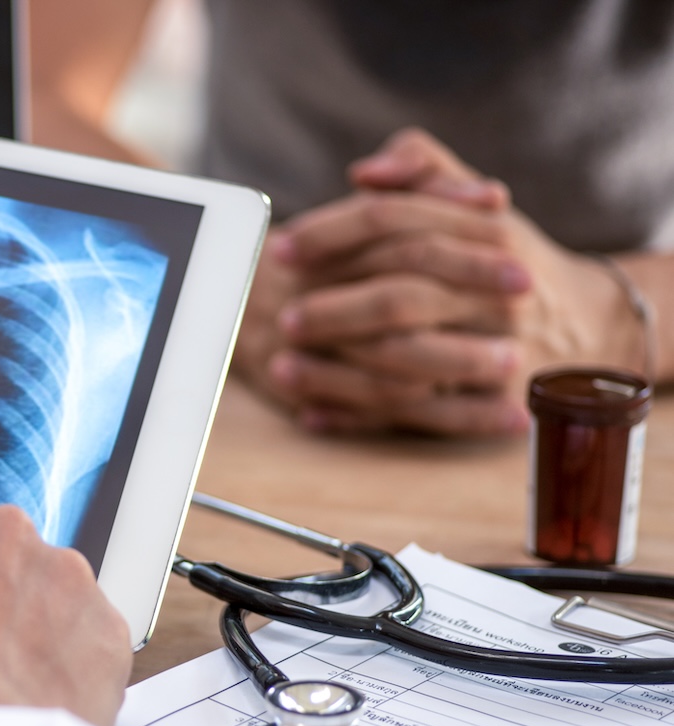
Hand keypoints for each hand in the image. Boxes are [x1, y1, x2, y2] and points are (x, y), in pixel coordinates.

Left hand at [243, 129, 644, 435]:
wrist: (585, 322)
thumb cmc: (504, 255)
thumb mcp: (473, 200)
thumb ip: (422, 166)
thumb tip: (364, 173)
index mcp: (486, 233)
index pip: (396, 224)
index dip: (332, 232)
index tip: (282, 247)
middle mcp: (494, 293)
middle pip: (399, 299)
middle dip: (333, 310)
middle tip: (282, 317)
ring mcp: (496, 351)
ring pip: (404, 364)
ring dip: (336, 371)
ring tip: (282, 369)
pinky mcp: (489, 404)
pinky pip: (416, 417)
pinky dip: (359, 418)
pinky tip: (311, 413)